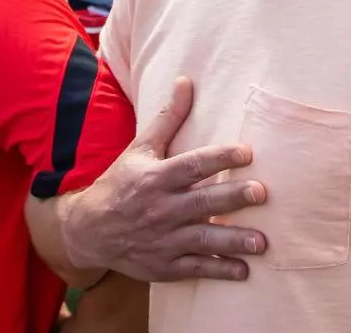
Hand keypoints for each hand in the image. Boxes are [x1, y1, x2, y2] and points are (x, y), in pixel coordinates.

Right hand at [60, 77, 266, 282]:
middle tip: (261, 193)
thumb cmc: (120, 183)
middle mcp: (161, 209)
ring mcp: (163, 240)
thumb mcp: (140, 149)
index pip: (191, 165)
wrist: (89, 230)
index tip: (246, 152)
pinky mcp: (164, 265)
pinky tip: (243, 269)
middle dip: (232, 198)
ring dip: (233, 241)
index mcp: (156, 178)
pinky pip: (196, 269)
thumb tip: (186, 81)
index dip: (219, 157)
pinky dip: (219, 270)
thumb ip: (168, 118)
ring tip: (261, 242)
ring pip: (203, 240)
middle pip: (202, 203)